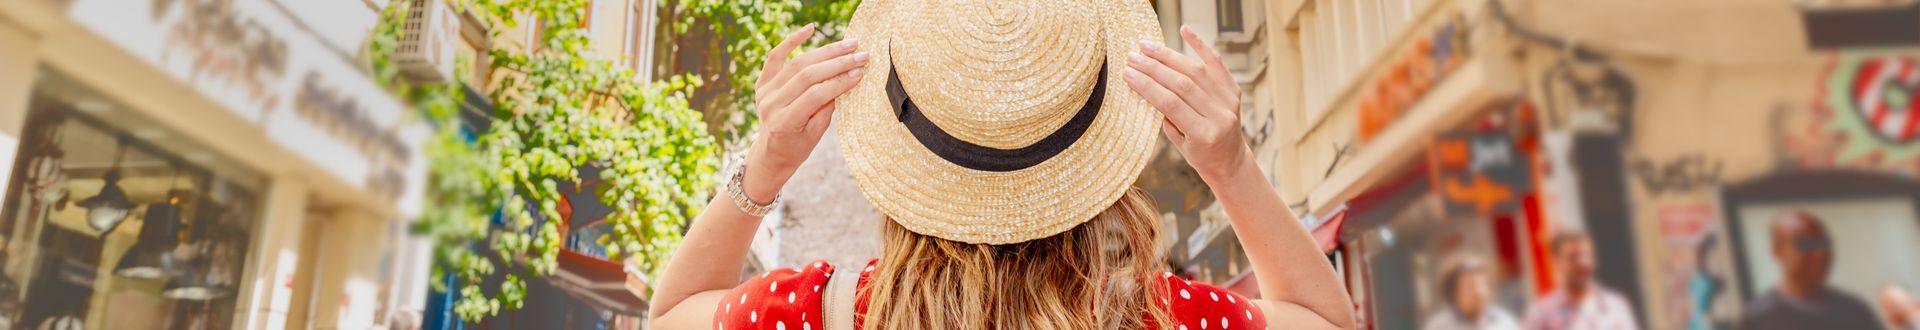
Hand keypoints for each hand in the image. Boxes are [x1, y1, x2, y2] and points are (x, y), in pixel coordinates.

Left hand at [743, 24, 869, 201]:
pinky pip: (776, 56)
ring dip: (826, 51)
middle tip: (861, 54)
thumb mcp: (816, 134)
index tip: (861, 72)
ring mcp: (764, 91)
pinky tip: (810, 29)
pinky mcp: (762, 81)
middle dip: (837, 63)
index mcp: (784, 122)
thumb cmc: (798, 146)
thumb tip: (848, 76)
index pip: (816, 95)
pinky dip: (792, 40)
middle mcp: (770, 104)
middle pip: (807, 75)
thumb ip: (828, 106)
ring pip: (797, 63)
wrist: (771, 151)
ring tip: (849, 45)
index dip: (840, 82)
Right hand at [1123, 25, 1252, 182]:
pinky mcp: (1234, 89)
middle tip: (1132, 57)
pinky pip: (1216, 63)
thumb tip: (1147, 82)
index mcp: (1204, 134)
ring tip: (1146, 47)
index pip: (1170, 103)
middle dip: (1154, 68)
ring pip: (1196, 71)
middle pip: (1182, 84)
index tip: (1128, 74)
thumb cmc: (1199, 154)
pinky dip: (1200, 45)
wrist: (1229, 159)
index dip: (1148, 87)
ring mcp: (1230, 100)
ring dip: (1168, 56)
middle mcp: (1220, 115)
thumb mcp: (1178, 143)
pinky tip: (1184, 30)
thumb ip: (1167, 115)